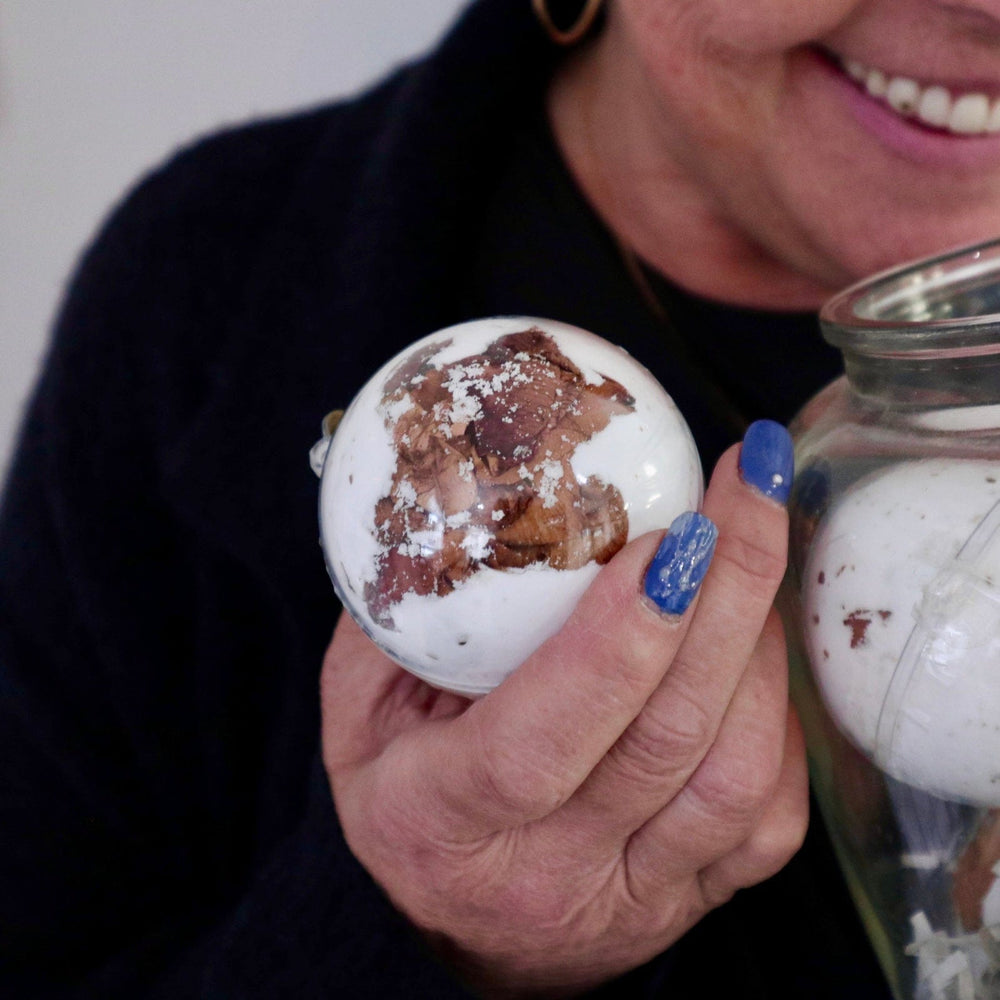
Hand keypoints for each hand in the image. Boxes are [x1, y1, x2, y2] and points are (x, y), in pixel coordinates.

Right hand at [320, 421, 807, 996]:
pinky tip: (756, 651)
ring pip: (735, 778)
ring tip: (750, 555)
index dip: (615, 642)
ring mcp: (631, 897)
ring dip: (760, 648)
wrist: (454, 926)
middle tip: (748, 491)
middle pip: (663, 741)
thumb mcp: (361, 708)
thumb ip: (400, 616)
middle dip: (726, 597)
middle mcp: (543, 873)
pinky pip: (770, 817)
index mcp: (438, 819)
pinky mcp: (693, 901)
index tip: (670, 539)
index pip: (536, 745)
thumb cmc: (401, 797)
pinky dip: (781, 719)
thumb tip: (466, 500)